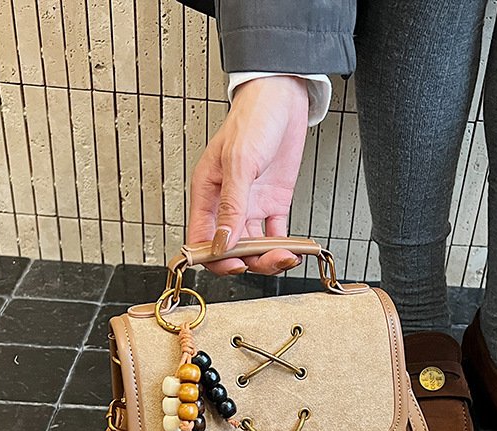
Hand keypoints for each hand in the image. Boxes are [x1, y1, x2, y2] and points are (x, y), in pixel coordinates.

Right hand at [187, 76, 308, 274]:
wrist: (283, 98)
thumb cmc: (253, 118)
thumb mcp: (239, 162)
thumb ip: (231, 205)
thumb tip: (223, 241)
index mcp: (207, 193)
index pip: (202, 238)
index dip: (215, 258)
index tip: (234, 265)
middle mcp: (227, 203)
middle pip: (231, 247)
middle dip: (249, 260)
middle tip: (269, 261)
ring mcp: (251, 205)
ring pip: (254, 245)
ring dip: (269, 256)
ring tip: (287, 256)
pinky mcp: (273, 203)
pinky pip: (275, 234)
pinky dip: (284, 245)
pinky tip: (293, 249)